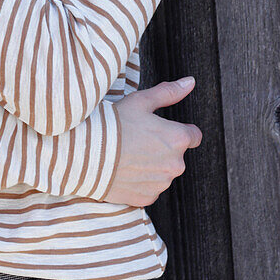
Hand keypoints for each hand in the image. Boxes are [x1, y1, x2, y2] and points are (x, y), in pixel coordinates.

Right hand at [102, 77, 202, 205]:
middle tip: (138, 139)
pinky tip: (124, 170)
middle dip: (163, 148)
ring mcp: (161, 184)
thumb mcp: (141, 101)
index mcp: (178, 138)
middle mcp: (175, 164)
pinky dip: (141, 181)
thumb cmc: (114, 124)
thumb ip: (169, 93)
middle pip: (176, 155)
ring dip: (152, 165)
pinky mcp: (147, 198)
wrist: (86, 153)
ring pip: (163, 172)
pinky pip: (150, 188)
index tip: (162, 129)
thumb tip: (190, 82)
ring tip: (128, 154)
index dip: (179, 130)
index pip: (194, 136)